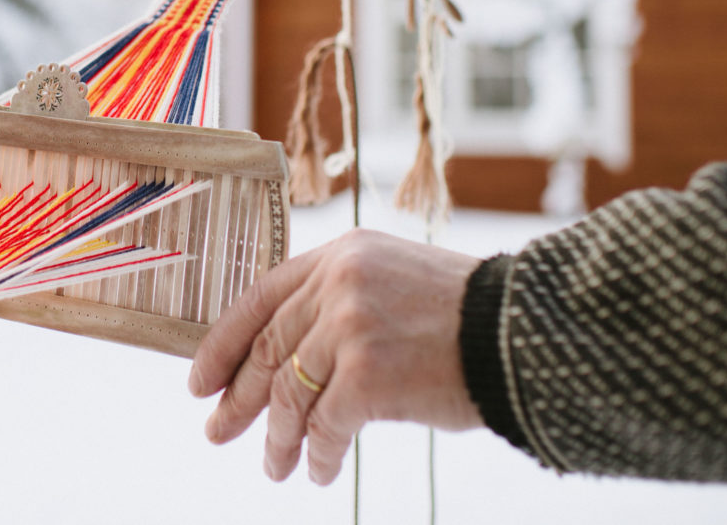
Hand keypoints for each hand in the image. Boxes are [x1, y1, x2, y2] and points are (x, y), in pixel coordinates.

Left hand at [187, 229, 482, 483]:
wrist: (525, 333)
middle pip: (268, 348)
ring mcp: (350, 327)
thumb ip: (339, 301)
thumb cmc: (466, 317)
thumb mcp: (393, 281)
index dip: (222, 343)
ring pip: (290, 393)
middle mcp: (338, 283)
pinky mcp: (368, 374)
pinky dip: (317, 455)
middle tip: (219, 432)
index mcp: (341, 254)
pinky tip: (317, 472)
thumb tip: (285, 359)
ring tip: (274, 467)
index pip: (260, 297)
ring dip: (279, 438)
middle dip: (240, 397)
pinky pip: (325, 426)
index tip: (201, 382)